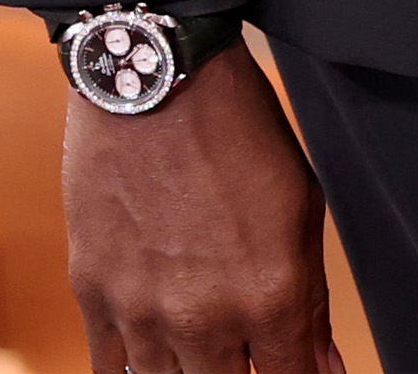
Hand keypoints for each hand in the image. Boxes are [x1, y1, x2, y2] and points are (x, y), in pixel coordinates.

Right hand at [62, 52, 344, 373]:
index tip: (289, 369)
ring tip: (199, 347)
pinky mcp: (93, 291)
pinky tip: (150, 356)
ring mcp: (142, 310)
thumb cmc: (235, 128)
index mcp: (269, 298)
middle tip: (243, 352)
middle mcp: (205, 318)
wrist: (152, 73)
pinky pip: (108, 368)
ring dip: (187, 372)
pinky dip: (130, 369)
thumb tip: (324, 369)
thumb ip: (311, 301)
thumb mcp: (299, 207)